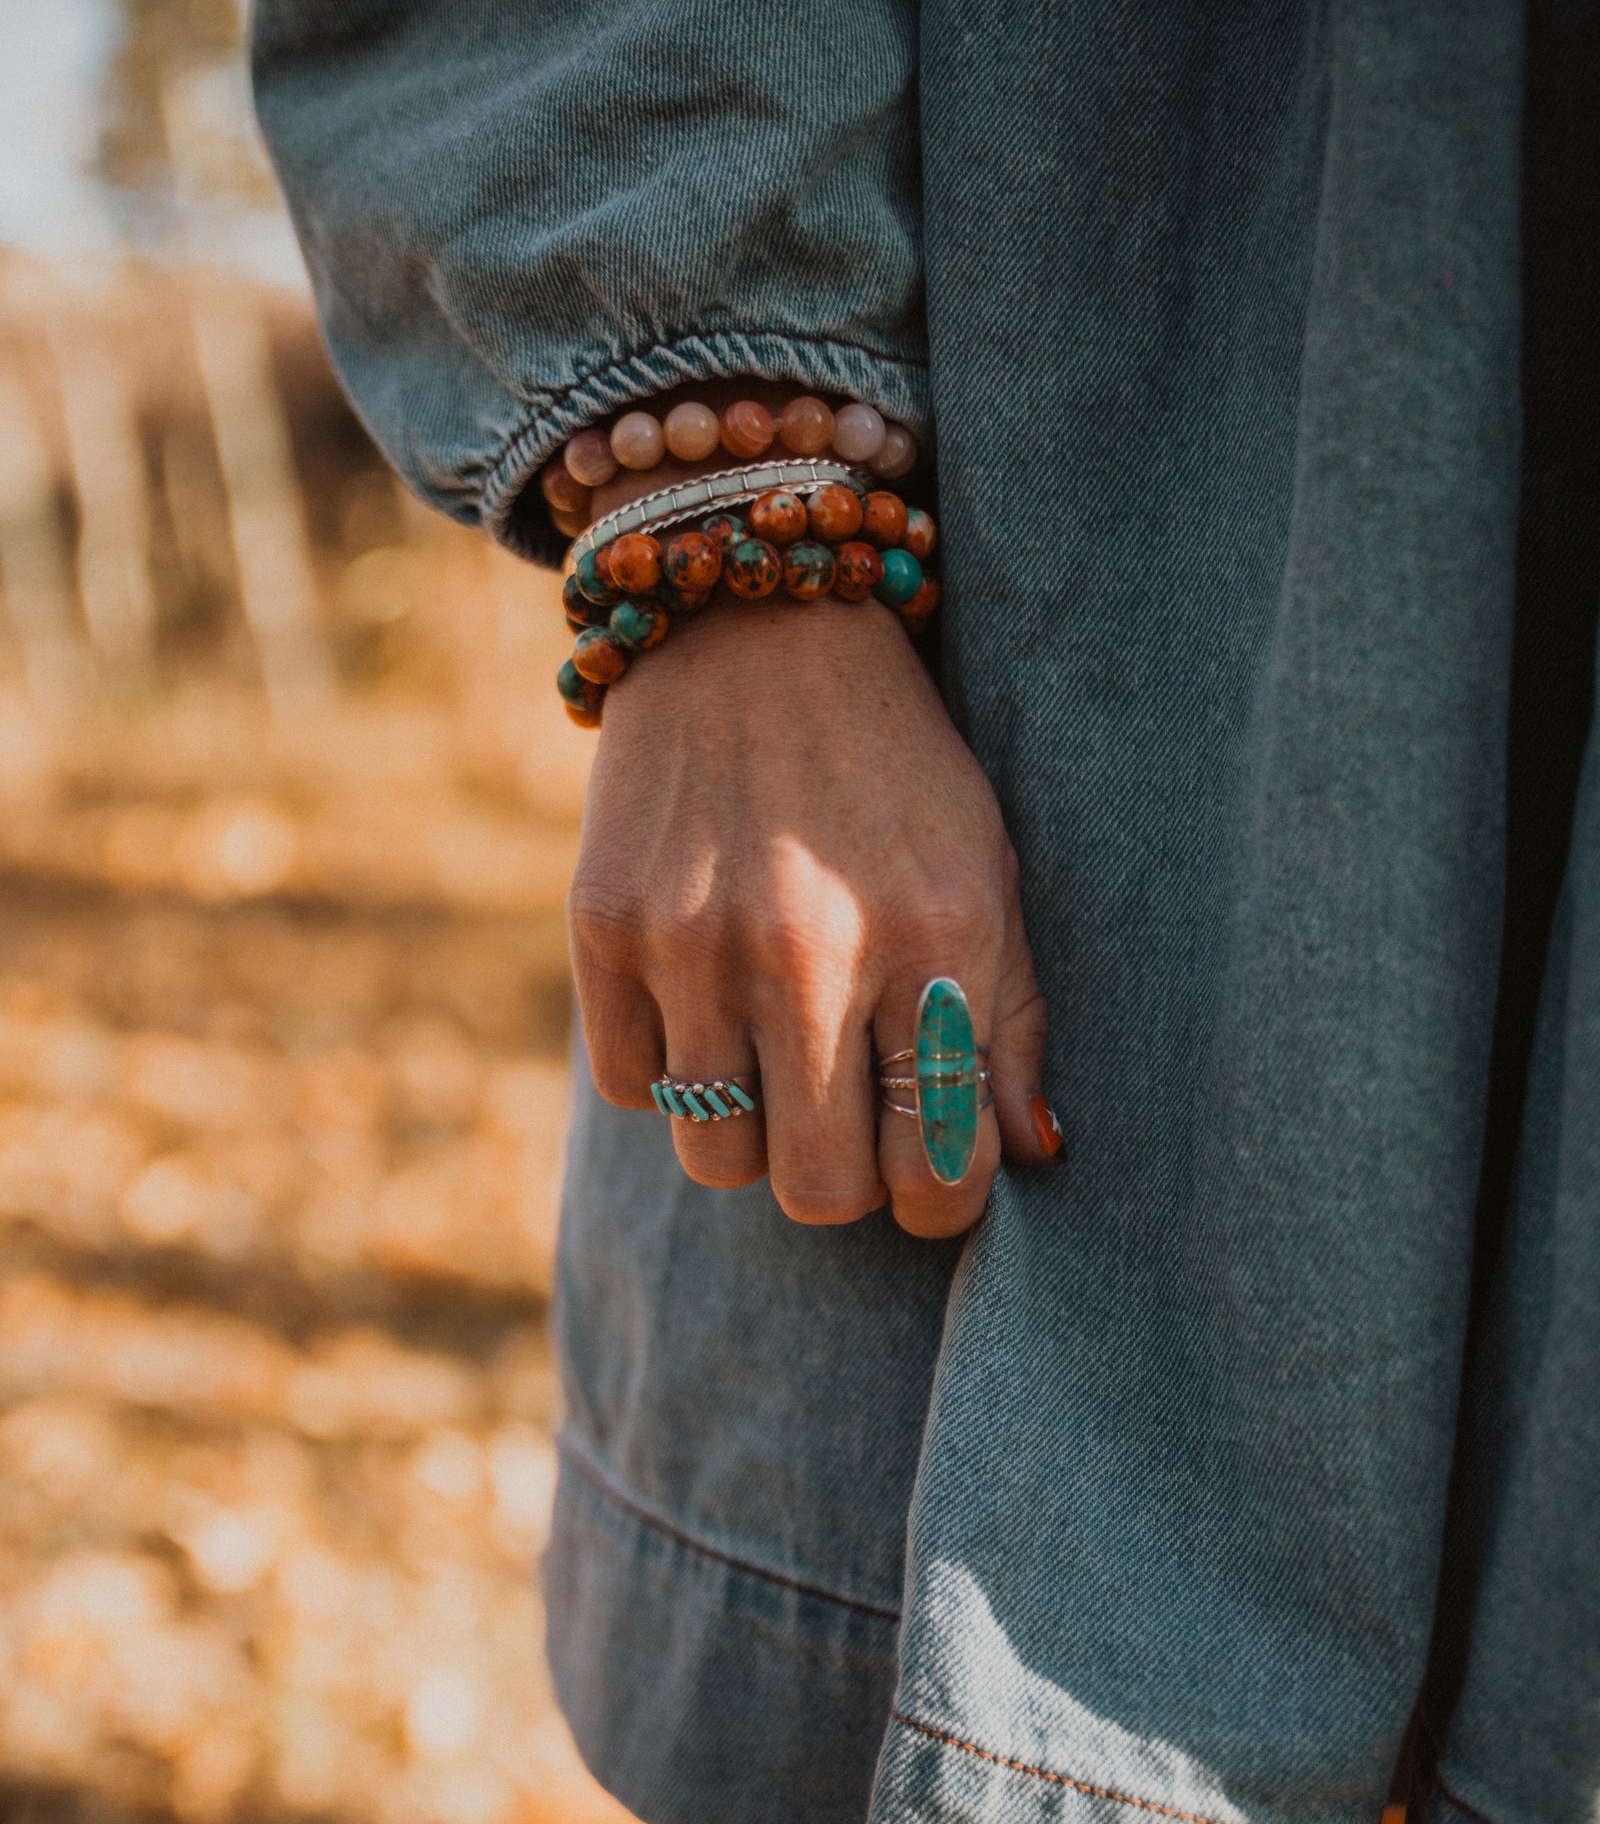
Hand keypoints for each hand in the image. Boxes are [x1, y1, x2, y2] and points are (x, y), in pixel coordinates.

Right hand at [567, 587, 1053, 1237]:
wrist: (754, 626)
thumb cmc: (894, 772)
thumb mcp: (985, 871)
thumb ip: (1011, 1020)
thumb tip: (1030, 1156)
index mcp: (937, 933)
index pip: (937, 1164)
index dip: (939, 1197)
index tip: (930, 1170)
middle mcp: (813, 949)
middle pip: (819, 1191)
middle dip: (844, 1181)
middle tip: (851, 1122)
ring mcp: (697, 940)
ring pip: (718, 1158)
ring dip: (752, 1134)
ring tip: (774, 1059)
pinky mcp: (606, 925)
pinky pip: (635, 1088)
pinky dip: (669, 1070)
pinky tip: (702, 1001)